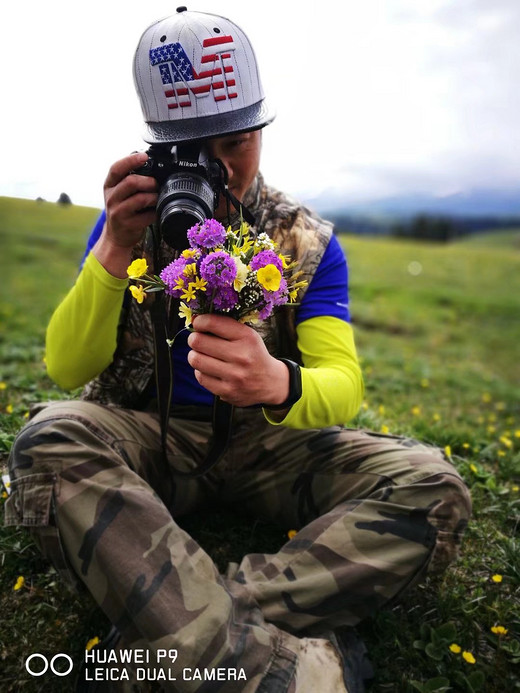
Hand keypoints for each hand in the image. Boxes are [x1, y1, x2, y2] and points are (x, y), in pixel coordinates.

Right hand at [93, 152, 157, 276]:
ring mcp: (118, 212)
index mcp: (109, 185)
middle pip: (131, 182)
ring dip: (154, 196)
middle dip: (148, 181)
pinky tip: (155, 212)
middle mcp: (111, 197)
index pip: (116, 168)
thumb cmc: (122, 209)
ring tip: (157, 198)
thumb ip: (128, 178)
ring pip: (140, 199)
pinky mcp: (128, 225)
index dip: (130, 160)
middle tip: (155, 184)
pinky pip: (147, 215)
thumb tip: (148, 163)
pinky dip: (155, 212)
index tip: (144, 156)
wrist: (116, 236)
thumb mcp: (119, 192)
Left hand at [187, 314, 289, 406]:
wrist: (270, 383)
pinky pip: (200, 377)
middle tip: (198, 340)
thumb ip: (224, 326)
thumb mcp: (247, 335)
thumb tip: (195, 320)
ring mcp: (234, 376)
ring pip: (195, 360)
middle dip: (194, 339)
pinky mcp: (227, 391)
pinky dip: (201, 371)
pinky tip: (210, 369)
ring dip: (195, 355)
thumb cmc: (253, 354)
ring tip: (202, 355)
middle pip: (198, 342)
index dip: (199, 322)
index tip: (199, 324)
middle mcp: (241, 356)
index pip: (211, 323)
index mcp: (247, 337)